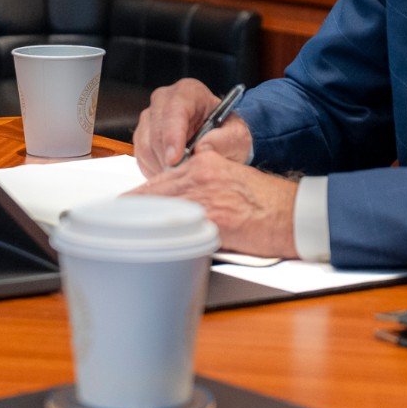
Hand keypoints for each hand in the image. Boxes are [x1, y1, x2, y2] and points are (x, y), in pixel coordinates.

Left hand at [132, 151, 297, 258]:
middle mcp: (200, 173)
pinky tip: (147, 244)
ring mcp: (205, 195)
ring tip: (124, 235)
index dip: (139, 196)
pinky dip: (160, 235)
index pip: (162, 178)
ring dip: (140, 222)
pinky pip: (178, 227)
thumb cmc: (267, 204)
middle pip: (154, 191)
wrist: (293, 214)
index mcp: (205, 163)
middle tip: (113, 222)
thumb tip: (177, 209)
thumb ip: (202, 188)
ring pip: (160, 207)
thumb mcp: (230, 182)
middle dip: (133, 209)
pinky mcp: (213, 218)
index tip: (124, 206)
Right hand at [134, 78, 251, 176]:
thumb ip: (224, 141)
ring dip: (162, 165)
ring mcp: (150, 117)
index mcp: (189, 92)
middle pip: (156, 129)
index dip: (172, 136)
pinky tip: (174, 172)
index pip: (174, 111)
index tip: (175, 160)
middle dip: (167, 156)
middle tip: (183, 175)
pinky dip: (155, 169)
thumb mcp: (237, 136)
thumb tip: (201, 149)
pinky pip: (141, 156)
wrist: (219, 140)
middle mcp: (164, 100)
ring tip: (183, 174)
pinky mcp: (142, 136)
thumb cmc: (227, 133)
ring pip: (146, 145)